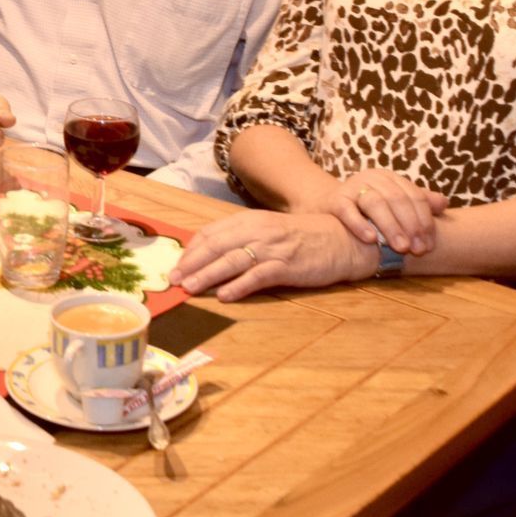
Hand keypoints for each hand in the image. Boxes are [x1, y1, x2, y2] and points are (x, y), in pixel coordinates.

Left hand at [168, 210, 377, 302]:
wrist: (341, 239)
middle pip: (216, 246)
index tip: (177, 265)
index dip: (191, 250)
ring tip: (190, 288)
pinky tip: (225, 296)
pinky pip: (258, 276)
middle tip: (174, 280)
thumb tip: (210, 256)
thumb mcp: (267, 230)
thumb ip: (241, 238)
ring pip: (232, 261)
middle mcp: (258, 231)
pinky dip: (239, 286)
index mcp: (249, 220)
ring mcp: (273, 247)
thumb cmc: (301, 237)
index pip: (211, 233)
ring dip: (208, 275)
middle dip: (192, 264)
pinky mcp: (288, 265)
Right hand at [305, 168, 447, 254]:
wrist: (327, 205)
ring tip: (400, 247)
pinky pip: (347, 211)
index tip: (430, 244)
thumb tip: (444, 203)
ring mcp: (352, 186)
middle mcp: (372, 177)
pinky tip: (370, 239)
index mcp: (390, 178)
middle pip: (397, 199)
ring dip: (390, 226)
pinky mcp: (335, 199)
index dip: (425, 220)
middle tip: (417, 250)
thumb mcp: (394, 204)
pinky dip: (359, 224)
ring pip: (375, 203)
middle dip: (410, 226)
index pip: (414, 196)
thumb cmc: (367, 209)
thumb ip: (418, 203)